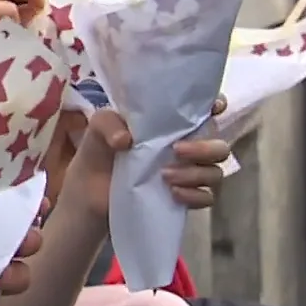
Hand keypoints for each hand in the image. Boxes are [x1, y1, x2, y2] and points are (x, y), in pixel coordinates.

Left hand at [59, 107, 230, 219]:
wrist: (87, 195)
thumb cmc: (98, 154)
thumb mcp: (97, 129)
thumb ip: (108, 123)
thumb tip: (126, 139)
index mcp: (169, 124)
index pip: (203, 111)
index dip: (215, 106)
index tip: (214, 108)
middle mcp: (185, 146)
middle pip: (219, 145)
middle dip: (205, 147)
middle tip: (177, 150)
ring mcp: (186, 174)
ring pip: (215, 172)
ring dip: (195, 173)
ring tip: (165, 175)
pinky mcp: (183, 198)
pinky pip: (206, 197)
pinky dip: (194, 195)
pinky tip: (172, 193)